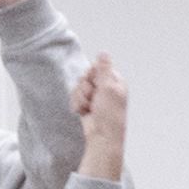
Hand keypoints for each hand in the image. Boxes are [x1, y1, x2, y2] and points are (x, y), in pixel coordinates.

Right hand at [73, 54, 126, 178]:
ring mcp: (95, 96)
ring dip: (81, 99)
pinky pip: (74, 98)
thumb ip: (104, 69)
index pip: (96, 67)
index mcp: (114, 81)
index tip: (97, 86)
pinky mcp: (86, 104)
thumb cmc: (109, 115)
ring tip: (90, 108)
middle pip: (85, 77)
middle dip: (85, 89)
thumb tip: (103, 52)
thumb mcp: (108, 88)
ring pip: (77, 87)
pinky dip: (78, 106)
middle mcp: (105, 87)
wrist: (102, 137)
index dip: (92, 76)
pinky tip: (85, 113)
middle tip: (94, 100)